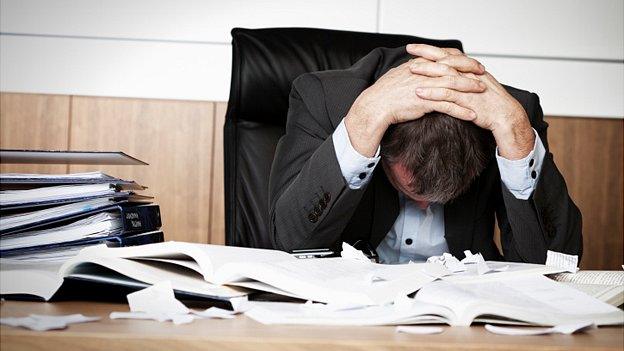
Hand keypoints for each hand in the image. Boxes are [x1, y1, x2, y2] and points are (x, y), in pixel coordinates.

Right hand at [345, 45, 486, 156]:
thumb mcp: (399, 75)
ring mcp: (426, 87)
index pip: (444, 57)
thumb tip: (417, 68)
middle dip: (470, 70)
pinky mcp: (426, 103)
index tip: (470, 62)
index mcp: (419, 65)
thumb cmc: (384, 93)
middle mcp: (425, 73)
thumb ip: (412, 71)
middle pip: (453, 68)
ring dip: (470, 89)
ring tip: (482, 92)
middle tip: (483, 74)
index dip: (460, 59)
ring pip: (454, 85)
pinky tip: (472, 115)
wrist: (375, 106)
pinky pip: (449, 106)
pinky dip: (462, 111)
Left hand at [413, 50, 534, 158]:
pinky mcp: (466, 102)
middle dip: (426, 54)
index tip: (416, 47)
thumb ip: (462, 77)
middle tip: (410, 51)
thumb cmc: (490, 102)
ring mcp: (468, 87)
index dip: (432, 49)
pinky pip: (447, 96)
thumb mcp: (476, 84)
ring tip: (411, 69)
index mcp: (470, 69)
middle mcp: (468, 75)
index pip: (448, 53)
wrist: (505, 115)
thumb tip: (447, 72)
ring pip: (445, 75)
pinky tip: (419, 93)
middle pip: (445, 59)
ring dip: (427, 71)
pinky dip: (432, 93)